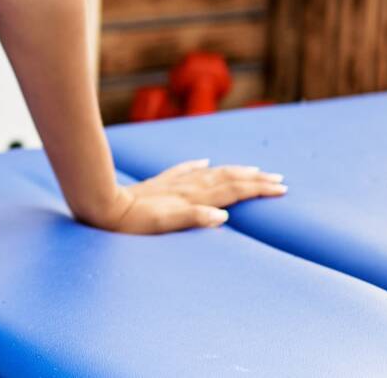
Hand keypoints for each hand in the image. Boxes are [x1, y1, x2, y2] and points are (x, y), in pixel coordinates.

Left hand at [86, 158, 285, 234]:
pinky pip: (185, 170)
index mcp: (193, 198)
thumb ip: (193, 218)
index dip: (258, 189)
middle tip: (279, 179)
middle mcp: (187, 187)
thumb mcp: (165, 224)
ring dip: (235, 171)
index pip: (233, 191)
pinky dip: (199, 166)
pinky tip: (204, 162)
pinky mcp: (160, 181)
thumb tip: (223, 217)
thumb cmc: (134, 222)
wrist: (105, 206)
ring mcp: (174, 183)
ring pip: (212, 173)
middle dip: (255, 179)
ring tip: (253, 169)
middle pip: (228, 179)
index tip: (281, 188)